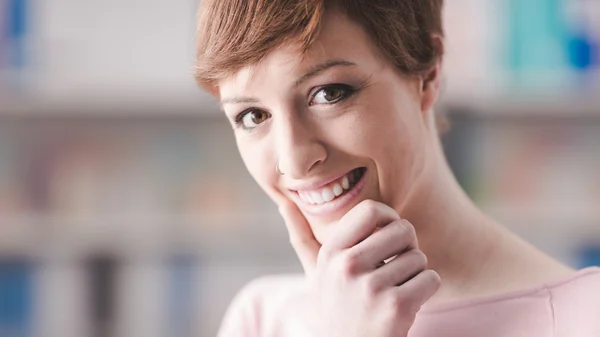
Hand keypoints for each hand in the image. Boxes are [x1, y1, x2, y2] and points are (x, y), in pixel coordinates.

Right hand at [278, 199, 440, 336]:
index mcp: (330, 252)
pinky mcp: (396, 306)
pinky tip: (407, 302)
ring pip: (419, 256)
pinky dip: (426, 289)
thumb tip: (283, 205)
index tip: (390, 234)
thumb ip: (301, 239)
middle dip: (408, 246)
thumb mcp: (315, 274)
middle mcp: (347, 266)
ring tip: (396, 288)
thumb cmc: (338, 307)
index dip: (390, 218)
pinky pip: (431, 278)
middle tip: (397, 264)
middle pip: (402, 229)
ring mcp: (371, 287)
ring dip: (416, 272)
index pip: (371, 210)